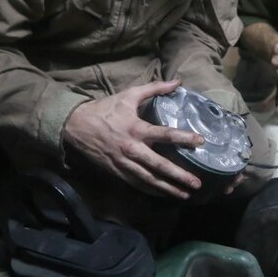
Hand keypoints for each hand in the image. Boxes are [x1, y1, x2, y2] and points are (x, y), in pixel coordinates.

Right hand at [62, 79, 205, 199]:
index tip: (200, 142)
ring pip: (149, 180)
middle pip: (160, 166)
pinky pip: (137, 184)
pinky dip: (152, 190)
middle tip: (197, 183)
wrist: (76, 125)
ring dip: (168, 188)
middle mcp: (132, 149)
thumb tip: (177, 82)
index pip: (165, 135)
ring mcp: (124, 163)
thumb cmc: (105, 109)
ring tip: (186, 194)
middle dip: (179, 176)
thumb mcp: (129, 95)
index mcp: (137, 129)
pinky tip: (165, 194)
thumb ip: (155, 88)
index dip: (184, 138)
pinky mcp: (117, 172)